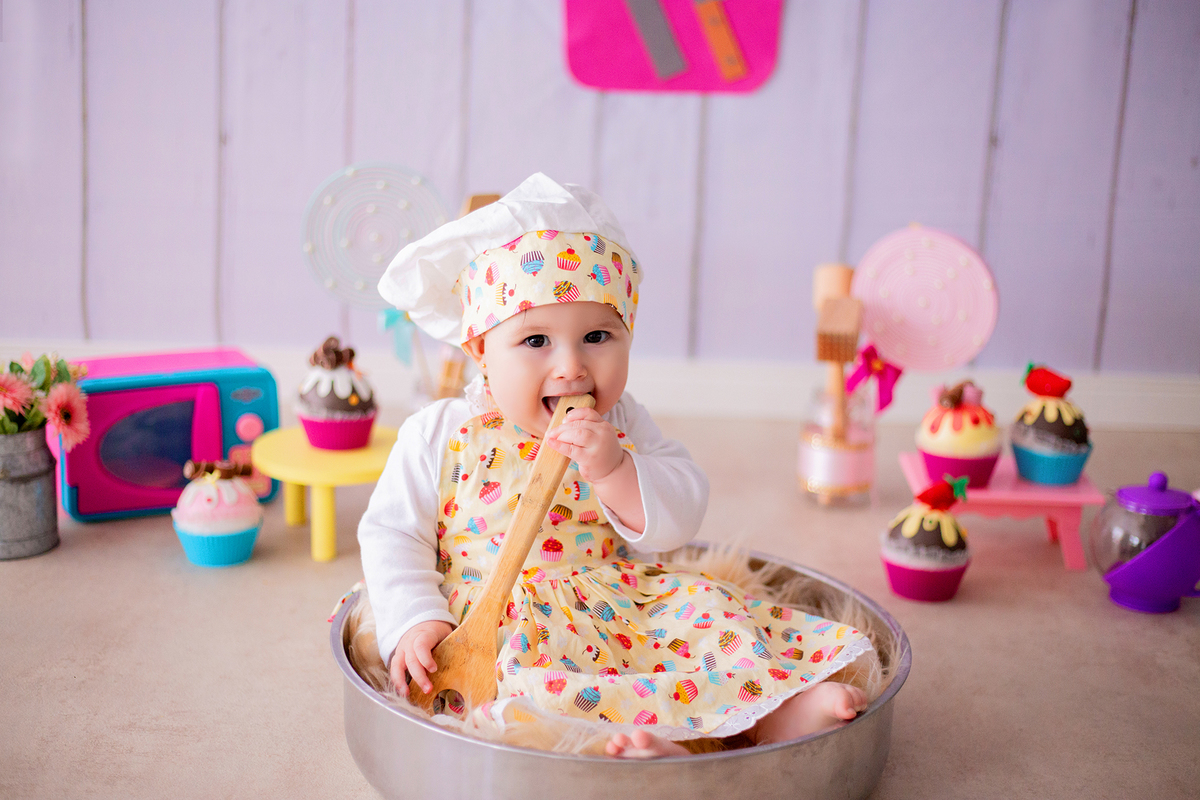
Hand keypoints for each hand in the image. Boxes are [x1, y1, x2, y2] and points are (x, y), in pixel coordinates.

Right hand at [389, 620, 453, 696]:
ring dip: (401, 680)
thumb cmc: (437, 631)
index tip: (434, 669)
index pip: (421, 645)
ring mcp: (402, 649)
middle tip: (428, 689)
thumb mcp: (447, 633)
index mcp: (424, 634)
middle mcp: (409, 642)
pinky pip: (394, 669)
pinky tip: (403, 692)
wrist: (422, 622)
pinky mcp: (398, 657)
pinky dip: (396, 681)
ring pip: (397, 664)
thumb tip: (469, 661)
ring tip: (407, 694)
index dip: (426, 658)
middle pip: (411, 659)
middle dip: (419, 675)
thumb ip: (452, 645)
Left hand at [545, 407, 644, 532]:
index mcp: (604, 426)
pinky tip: (552, 444)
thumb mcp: (599, 437)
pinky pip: (571, 449)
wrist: (613, 472)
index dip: (573, 414)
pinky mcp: (590, 458)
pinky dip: (559, 445)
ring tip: (552, 438)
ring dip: (561, 435)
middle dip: (562, 427)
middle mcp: (603, 433)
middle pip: (579, 424)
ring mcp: (597, 445)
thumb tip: (563, 424)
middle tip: (551, 432)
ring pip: (577, 433)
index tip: (564, 420)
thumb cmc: (601, 453)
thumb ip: (587, 428)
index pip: (588, 413)